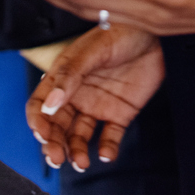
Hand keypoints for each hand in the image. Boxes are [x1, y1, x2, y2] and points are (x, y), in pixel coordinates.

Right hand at [26, 25, 163, 171]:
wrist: (156, 34)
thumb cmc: (121, 33)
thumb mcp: (92, 51)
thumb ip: (70, 76)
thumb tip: (49, 104)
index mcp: (63, 78)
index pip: (41, 105)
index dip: (38, 122)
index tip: (42, 134)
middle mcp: (77, 95)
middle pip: (57, 126)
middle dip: (54, 144)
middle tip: (56, 158)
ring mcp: (97, 105)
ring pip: (79, 136)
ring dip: (77, 151)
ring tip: (82, 162)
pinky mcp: (119, 114)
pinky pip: (109, 137)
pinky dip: (107, 149)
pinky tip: (106, 154)